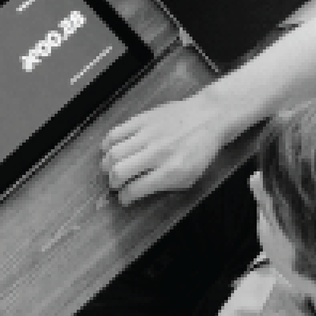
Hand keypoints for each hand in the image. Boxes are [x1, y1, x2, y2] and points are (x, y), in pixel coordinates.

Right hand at [99, 92, 233, 203]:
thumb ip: (164, 186)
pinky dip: (107, 144)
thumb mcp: (190, 176)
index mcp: (171, 171)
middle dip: (112, 183)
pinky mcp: (142, 119)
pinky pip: (115, 133)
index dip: (124, 198)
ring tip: (109, 168)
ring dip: (106, 165)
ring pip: (113, 153)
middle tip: (115, 184)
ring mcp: (148, 134)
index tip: (123, 198)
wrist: (209, 117)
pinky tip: (110, 150)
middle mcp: (157, 153)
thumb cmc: (201, 149)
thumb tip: (139, 192)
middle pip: (119, 172)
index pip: (135, 189)